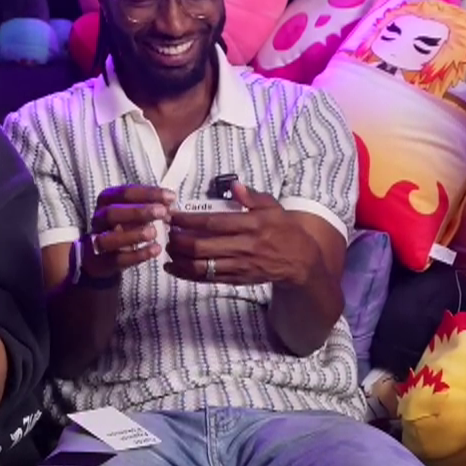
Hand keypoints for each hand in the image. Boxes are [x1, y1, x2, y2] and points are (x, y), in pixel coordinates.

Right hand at [79, 184, 173, 279]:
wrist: (100, 255)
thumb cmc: (124, 225)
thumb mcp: (134, 211)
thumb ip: (150, 206)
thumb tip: (170, 203)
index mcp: (106, 201)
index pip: (124, 193)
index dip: (148, 194)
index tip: (171, 197)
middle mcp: (98, 220)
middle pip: (112, 213)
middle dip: (138, 212)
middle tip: (163, 212)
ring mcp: (97, 242)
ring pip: (108, 239)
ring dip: (133, 235)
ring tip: (155, 233)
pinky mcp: (102, 263)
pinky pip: (118, 259)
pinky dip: (138, 255)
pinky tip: (156, 250)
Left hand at [163, 182, 318, 286]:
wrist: (299, 261)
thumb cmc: (283, 229)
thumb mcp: (273, 207)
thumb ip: (252, 197)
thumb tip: (234, 185)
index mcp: (251, 225)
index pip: (213, 223)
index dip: (189, 221)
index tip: (172, 215)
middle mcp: (243, 247)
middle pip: (203, 247)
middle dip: (179, 240)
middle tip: (166, 231)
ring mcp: (239, 266)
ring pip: (202, 266)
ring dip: (180, 259)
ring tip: (167, 248)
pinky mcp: (236, 280)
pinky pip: (207, 279)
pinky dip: (187, 274)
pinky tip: (173, 268)